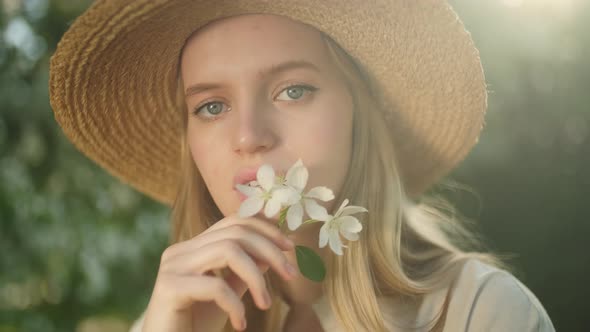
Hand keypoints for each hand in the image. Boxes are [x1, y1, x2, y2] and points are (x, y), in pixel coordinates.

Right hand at [141, 213, 297, 331]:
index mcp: (193, 247)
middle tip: (291, 275)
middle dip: (270, 252)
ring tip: (265, 304)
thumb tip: (273, 251)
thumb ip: (244, 271)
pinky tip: (240, 323)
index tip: (290, 247)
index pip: (233, 222)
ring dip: (256, 278)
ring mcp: (172, 266)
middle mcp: (180, 251)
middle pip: (235, 233)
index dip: (265, 230)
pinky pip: (215, 286)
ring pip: (228, 251)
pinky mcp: (170, 288)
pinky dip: (235, 305)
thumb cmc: (195, 324)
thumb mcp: (228, 293)